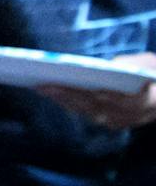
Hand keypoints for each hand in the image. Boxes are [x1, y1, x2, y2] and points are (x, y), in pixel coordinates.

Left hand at [38, 54, 155, 129]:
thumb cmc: (152, 74)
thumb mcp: (150, 63)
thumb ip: (134, 64)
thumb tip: (111, 66)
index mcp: (144, 101)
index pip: (116, 99)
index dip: (95, 94)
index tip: (74, 86)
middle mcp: (129, 115)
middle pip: (94, 106)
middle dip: (68, 95)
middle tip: (44, 85)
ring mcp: (119, 121)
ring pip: (86, 111)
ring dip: (62, 100)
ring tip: (41, 87)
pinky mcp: (109, 122)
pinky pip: (85, 113)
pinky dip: (68, 103)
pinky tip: (51, 93)